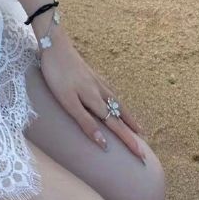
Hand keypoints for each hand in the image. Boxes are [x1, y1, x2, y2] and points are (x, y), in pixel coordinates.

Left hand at [38, 28, 146, 161]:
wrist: (54, 44)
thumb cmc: (57, 74)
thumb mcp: (67, 101)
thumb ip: (85, 121)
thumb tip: (104, 143)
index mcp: (94, 100)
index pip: (115, 125)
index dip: (128, 140)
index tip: (141, 155)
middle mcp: (99, 90)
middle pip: (120, 113)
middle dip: (131, 129)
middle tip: (144, 141)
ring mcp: (96, 80)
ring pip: (116, 101)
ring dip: (127, 115)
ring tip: (135, 124)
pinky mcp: (90, 73)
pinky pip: (110, 91)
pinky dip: (117, 100)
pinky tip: (114, 98)